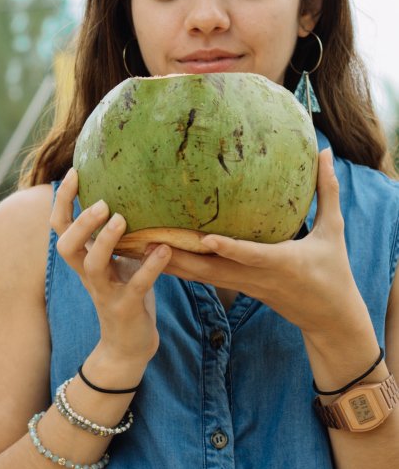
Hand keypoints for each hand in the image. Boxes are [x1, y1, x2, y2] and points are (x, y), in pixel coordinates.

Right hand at [50, 169, 170, 365]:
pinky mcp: (127, 308)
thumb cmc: (126, 296)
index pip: (60, 227)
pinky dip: (150, 266)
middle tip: (102, 203)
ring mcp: (105, 292)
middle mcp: (88, 275)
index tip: (75, 172)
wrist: (128, 347)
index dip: (63, 201)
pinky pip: (136, 285)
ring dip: (106, 240)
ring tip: (123, 218)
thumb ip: (120, 238)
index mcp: (83, 261)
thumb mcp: (119, 263)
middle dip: (80, 222)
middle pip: (65, 245)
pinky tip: (165, 249)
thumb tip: (134, 198)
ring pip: (92, 264)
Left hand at [162, 150, 372, 345]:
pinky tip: (150, 255)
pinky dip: (176, 268)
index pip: (252, 255)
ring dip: (167, 263)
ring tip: (135, 246)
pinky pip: (199, 277)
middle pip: (209, 269)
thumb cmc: (332, 270)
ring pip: (197, 276)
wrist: (326, 317)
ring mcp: (239, 284)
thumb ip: (327, 191)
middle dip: (177, 256)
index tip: (207, 239)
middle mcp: (253, 276)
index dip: (230, 248)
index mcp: (280, 263)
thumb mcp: (333, 232)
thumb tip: (323, 152)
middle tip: (145, 239)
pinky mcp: (232, 286)